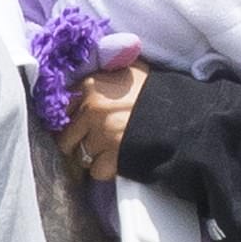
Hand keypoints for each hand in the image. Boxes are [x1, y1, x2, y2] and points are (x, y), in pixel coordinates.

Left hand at [57, 59, 149, 180]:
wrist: (177, 115)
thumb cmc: (152, 90)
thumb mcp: (127, 70)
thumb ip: (105, 74)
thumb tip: (89, 74)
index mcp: (90, 86)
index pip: (63, 109)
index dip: (71, 119)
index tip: (78, 124)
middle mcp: (90, 110)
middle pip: (65, 137)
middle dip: (76, 142)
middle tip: (89, 142)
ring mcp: (100, 135)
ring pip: (80, 155)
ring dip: (91, 155)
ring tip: (105, 150)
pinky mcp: (112, 157)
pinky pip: (95, 171)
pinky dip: (104, 169)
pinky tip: (115, 159)